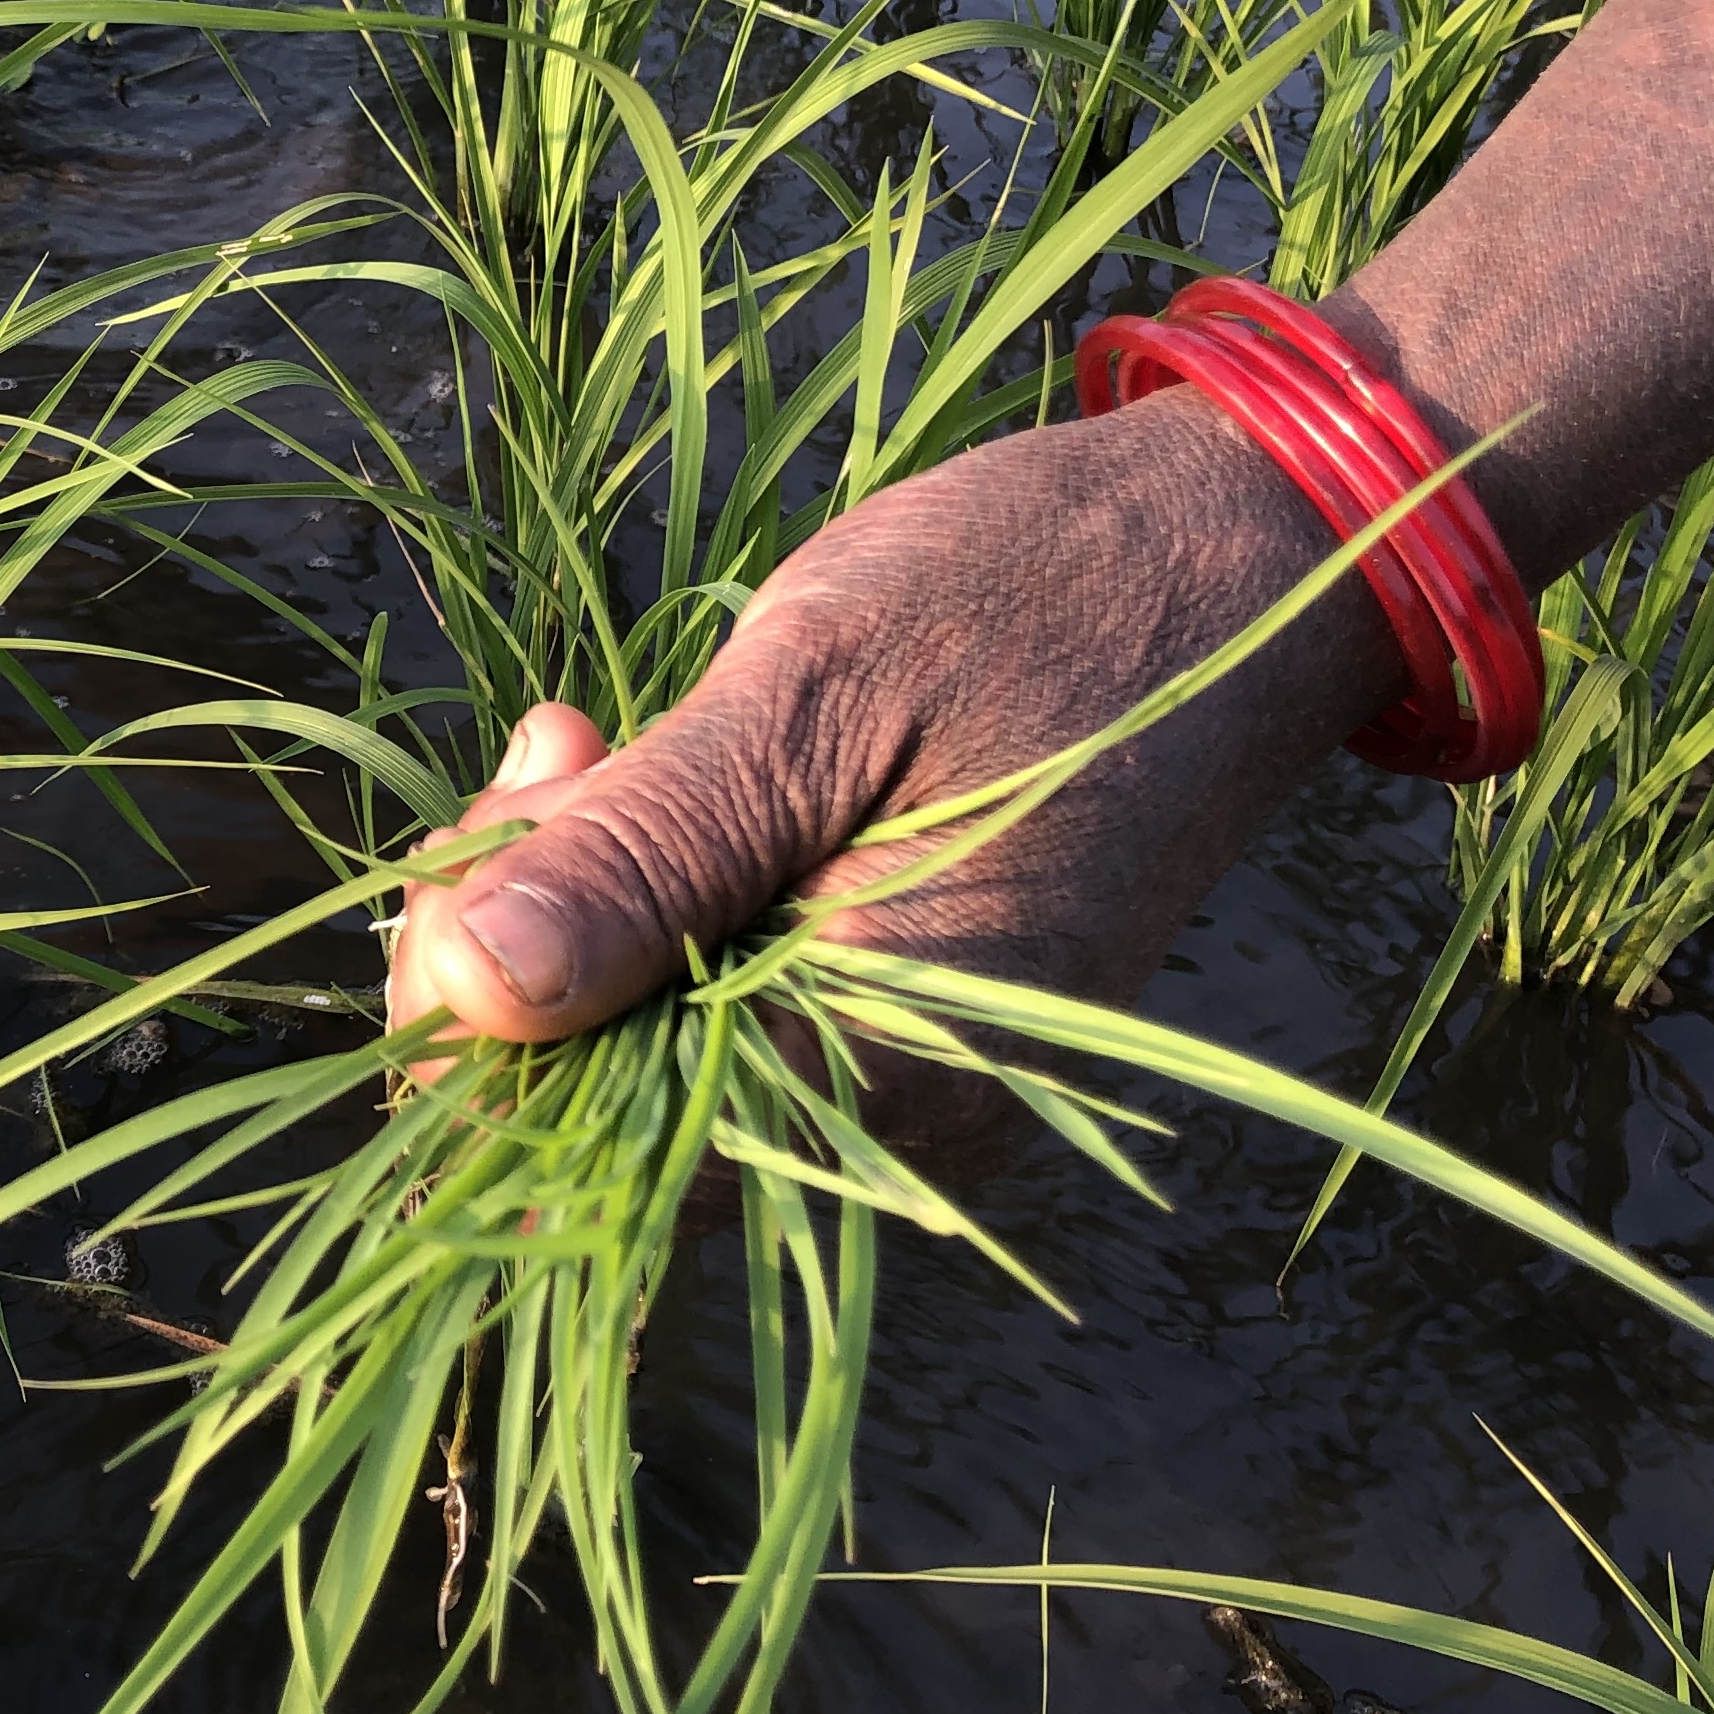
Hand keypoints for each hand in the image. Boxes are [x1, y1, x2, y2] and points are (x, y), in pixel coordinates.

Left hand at [384, 391, 1411, 1147]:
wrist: (1250, 556)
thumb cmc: (1041, 598)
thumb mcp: (810, 700)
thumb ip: (639, 863)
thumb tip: (462, 998)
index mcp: (882, 1074)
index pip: (582, 1156)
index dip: (476, 1024)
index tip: (486, 834)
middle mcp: (896, 1121)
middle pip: (596, 1108)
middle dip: (518, 937)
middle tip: (555, 746)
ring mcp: (905, 1069)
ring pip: (639, 1042)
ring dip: (575, 891)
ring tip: (591, 733)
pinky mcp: (898, 1003)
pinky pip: (715, 990)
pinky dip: (651, 881)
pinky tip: (640, 760)